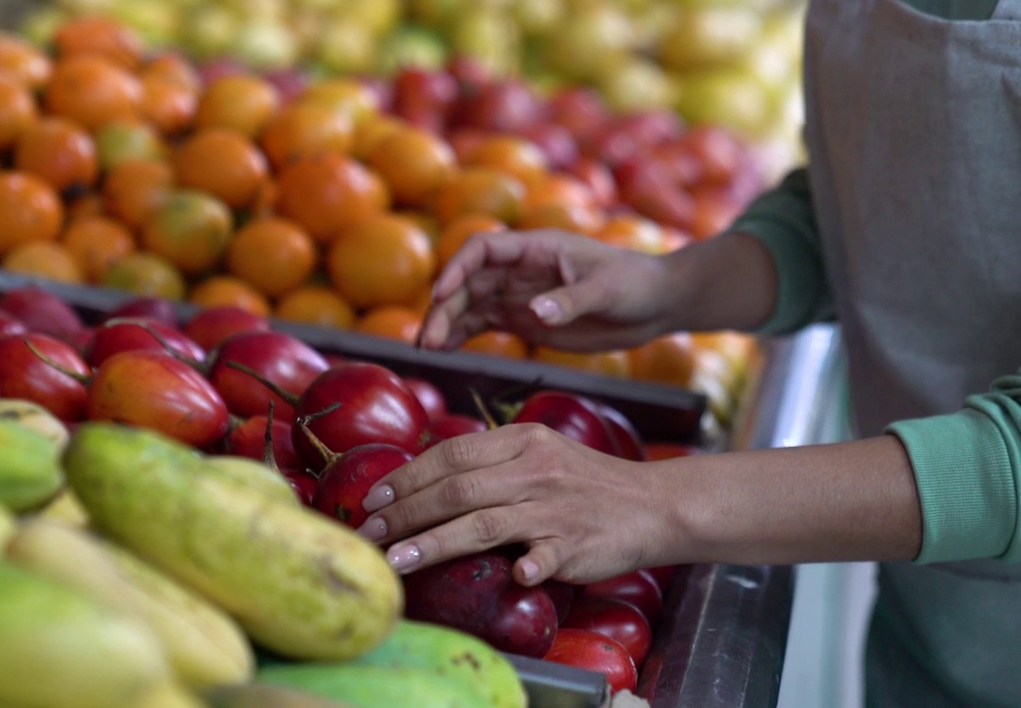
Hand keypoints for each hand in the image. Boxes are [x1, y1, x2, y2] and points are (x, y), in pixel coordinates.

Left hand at [356, 423, 680, 585]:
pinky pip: (545, 556)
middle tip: (368, 532)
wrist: (653, 504)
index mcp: (522, 441)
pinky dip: (527, 567)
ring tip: (397, 559)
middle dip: (404, 512)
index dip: (408, 476)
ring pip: (483, 524)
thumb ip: (490, 462)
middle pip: (456, 490)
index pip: (451, 454)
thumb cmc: (585, 482)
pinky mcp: (575, 543)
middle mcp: (534, 470)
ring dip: (433, 543)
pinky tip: (512, 579)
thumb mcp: (539, 453)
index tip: (374, 497)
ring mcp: (555, 507)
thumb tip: (427, 478)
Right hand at [417, 229, 669, 352]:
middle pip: (468, 282)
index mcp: (536, 248)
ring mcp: (519, 294)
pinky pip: (482, 324)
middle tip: (427, 339)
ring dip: (446, 323)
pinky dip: (460, 335)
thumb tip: (534, 312)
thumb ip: (570, 301)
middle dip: (444, 307)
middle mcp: (520, 269)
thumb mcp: (606, 291)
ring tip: (426, 349)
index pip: (484, 249)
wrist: (653, 305)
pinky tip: (444, 351)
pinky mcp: (523, 319)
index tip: (442, 293)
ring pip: (469, 304)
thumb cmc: (635, 284)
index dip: (457, 267)